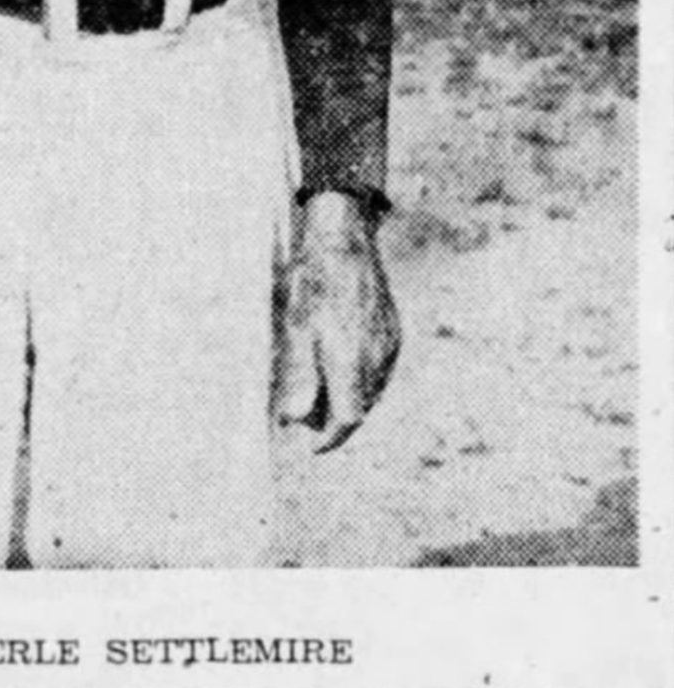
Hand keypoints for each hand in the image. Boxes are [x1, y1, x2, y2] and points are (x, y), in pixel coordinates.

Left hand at [274, 192, 400, 452]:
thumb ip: (299, 378)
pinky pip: (379, 371)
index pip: (348, 418)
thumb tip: (294, 419)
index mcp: (350, 359)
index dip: (330, 438)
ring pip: (372, 391)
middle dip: (335, 421)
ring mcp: (389, 345)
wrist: (343, 240)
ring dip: (348, 401)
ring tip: (318, 394)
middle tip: (305, 418)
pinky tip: (338, 369)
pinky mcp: (393, 334)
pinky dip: (359, 380)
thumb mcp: (295, 332)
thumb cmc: (311, 284)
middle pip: (361, 409)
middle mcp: (376, 357)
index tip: (312, 446)